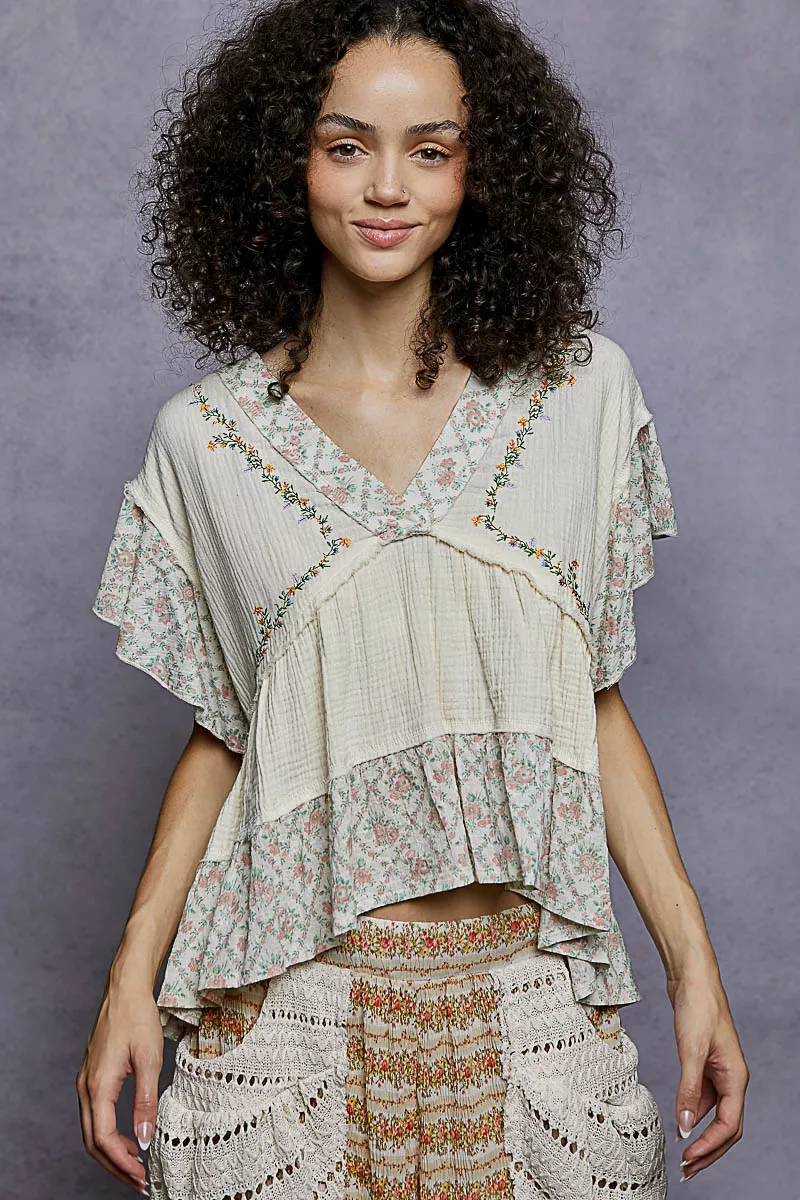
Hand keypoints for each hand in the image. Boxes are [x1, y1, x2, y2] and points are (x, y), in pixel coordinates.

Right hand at [76, 978, 162, 1194]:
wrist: (124, 989)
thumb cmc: (138, 1018)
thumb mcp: (149, 1059)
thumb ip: (145, 1101)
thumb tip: (146, 1139)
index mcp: (98, 1085)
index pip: (104, 1138)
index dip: (122, 1162)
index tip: (142, 1176)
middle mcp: (86, 1087)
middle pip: (93, 1141)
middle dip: (115, 1165)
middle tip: (139, 1180)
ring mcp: (86, 1081)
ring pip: (92, 1130)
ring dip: (112, 1151)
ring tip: (136, 1164)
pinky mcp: (92, 1076)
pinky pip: (95, 1115)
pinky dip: (109, 1133)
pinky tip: (129, 1138)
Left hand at [667, 968, 748, 1181]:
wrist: (691, 977)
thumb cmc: (697, 1007)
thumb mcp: (690, 1049)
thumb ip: (688, 1089)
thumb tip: (684, 1127)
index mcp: (736, 1077)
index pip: (729, 1125)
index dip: (711, 1147)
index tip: (690, 1160)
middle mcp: (731, 1078)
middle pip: (726, 1127)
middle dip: (709, 1151)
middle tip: (688, 1171)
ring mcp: (718, 1072)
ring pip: (713, 1115)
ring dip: (699, 1135)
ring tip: (682, 1156)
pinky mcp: (704, 1064)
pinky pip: (702, 1099)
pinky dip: (691, 1114)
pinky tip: (679, 1123)